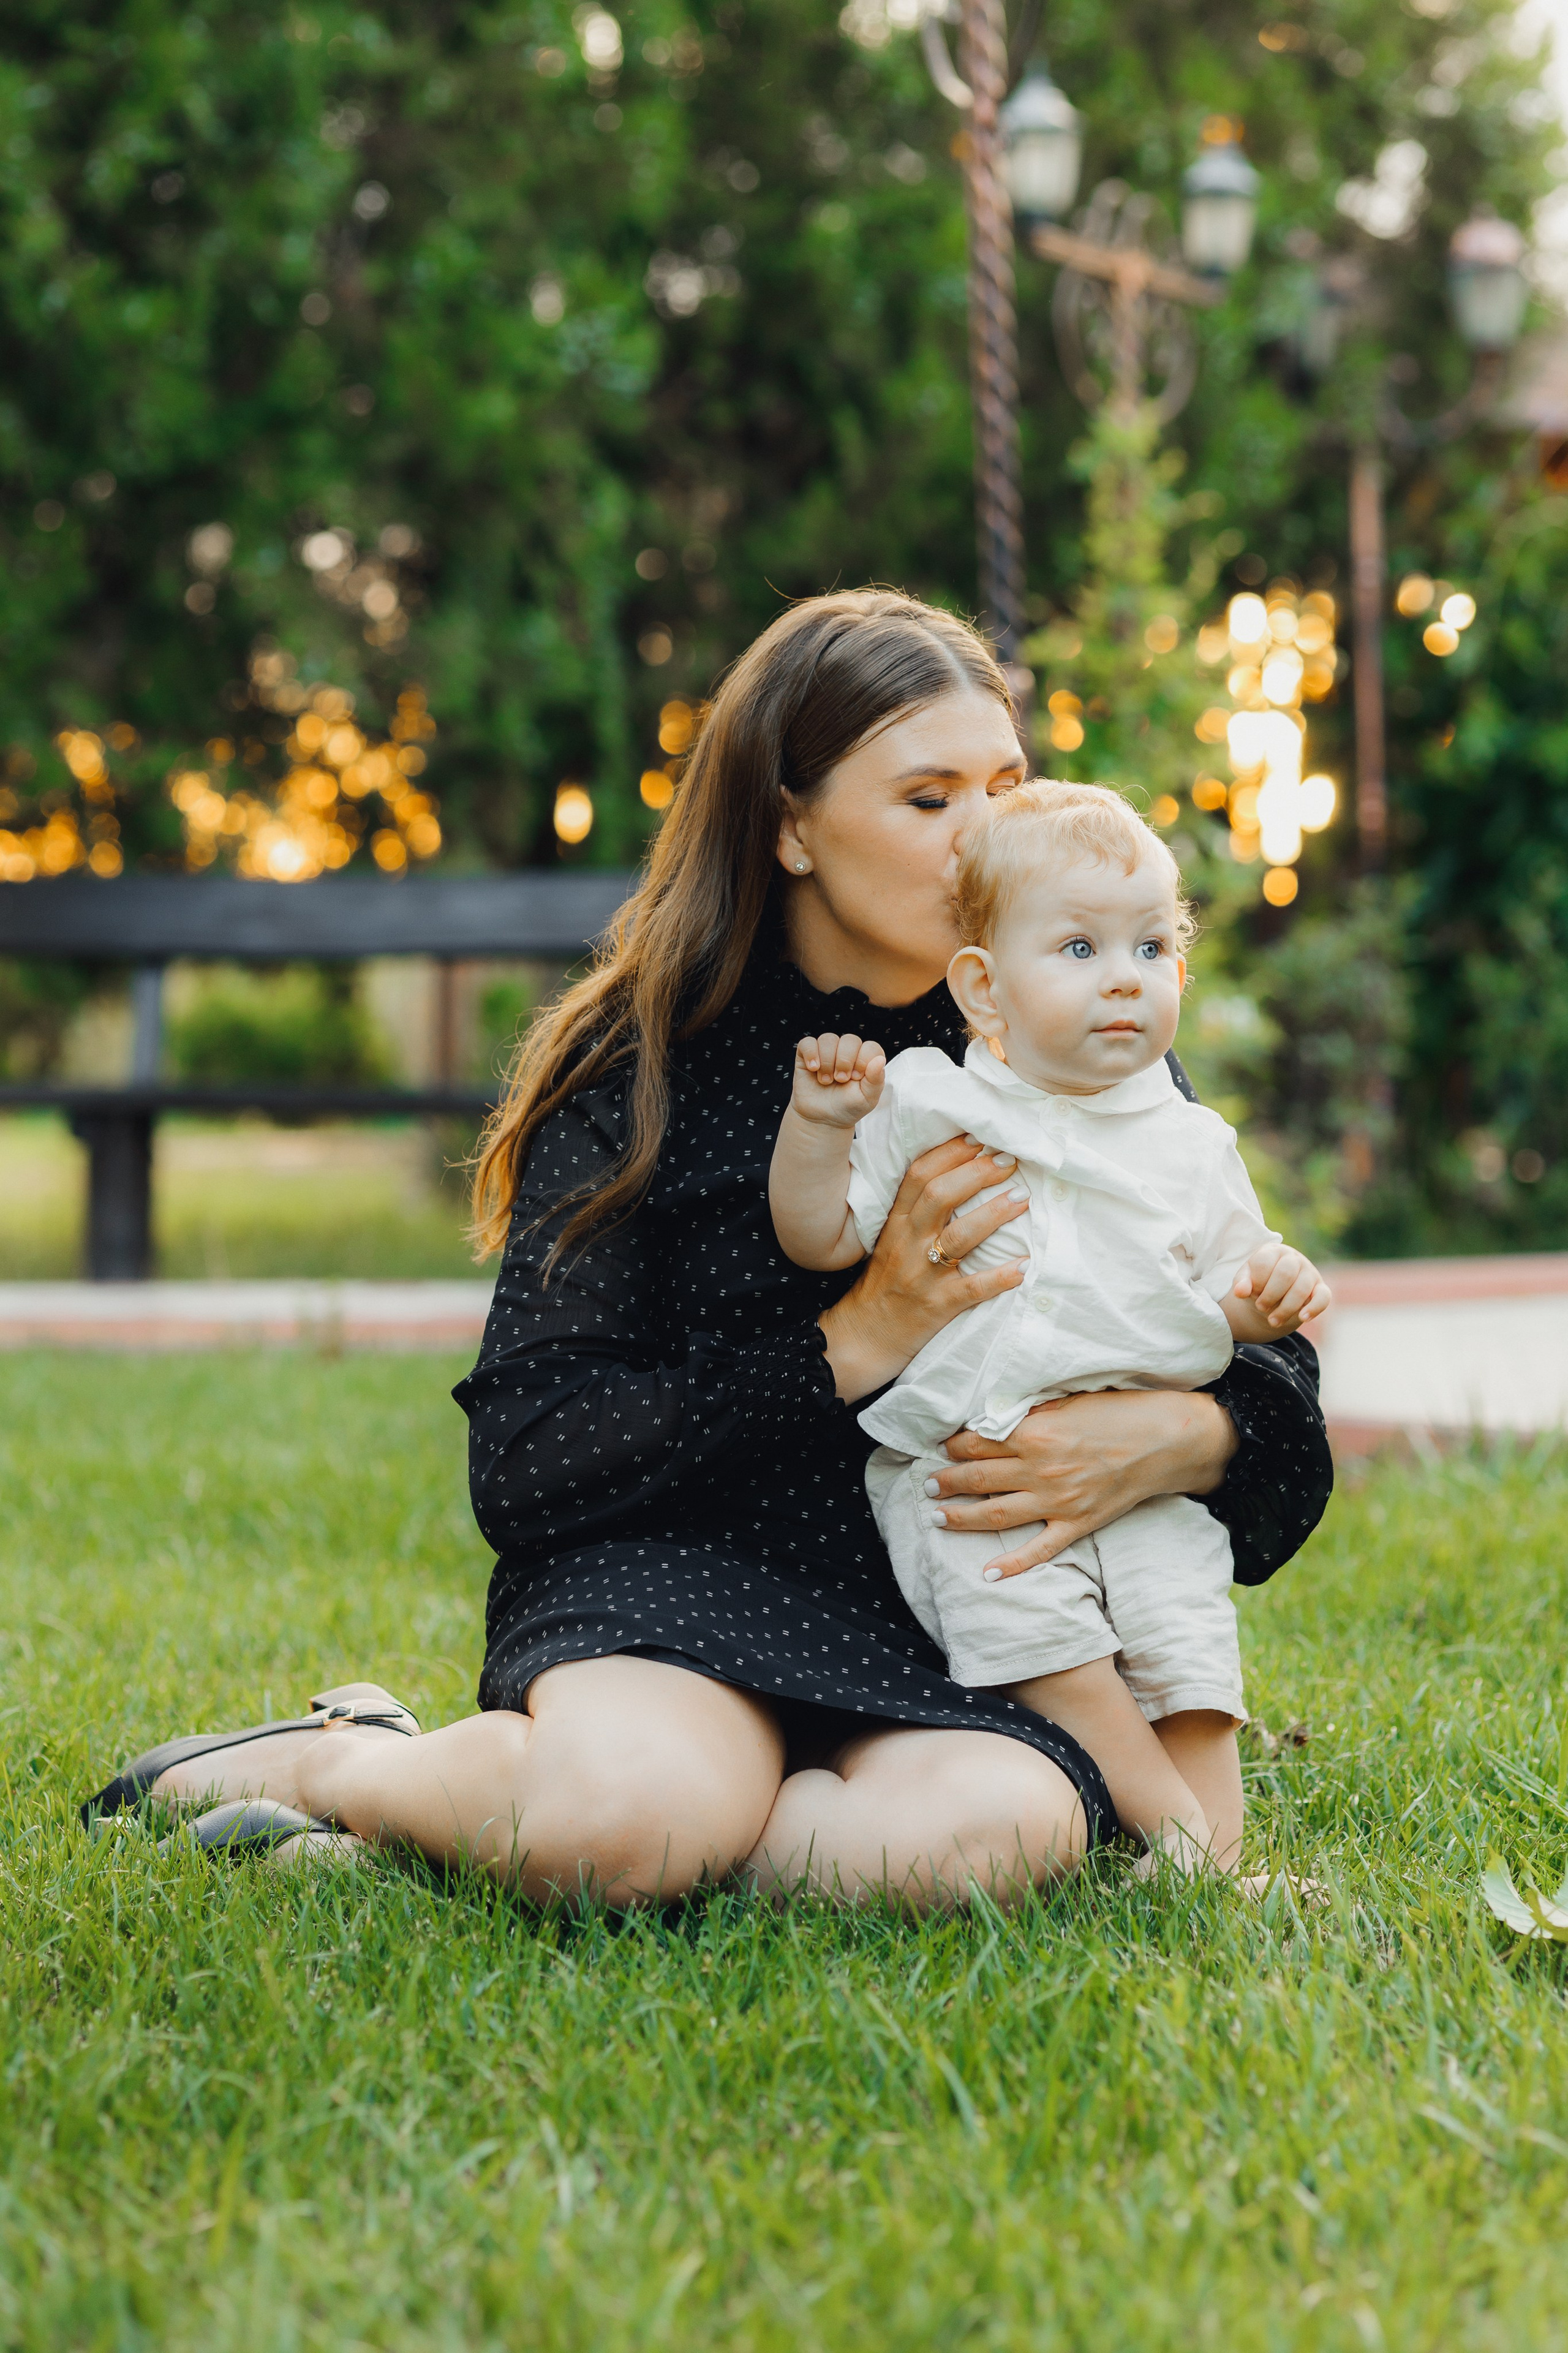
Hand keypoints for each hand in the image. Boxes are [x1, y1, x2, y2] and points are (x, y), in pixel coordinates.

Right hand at [789, 1033, 885, 1128]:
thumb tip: (880, 1059)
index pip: (870, 1047)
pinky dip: (811, 1054)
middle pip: (849, 1040)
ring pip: (828, 1039)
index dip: (863, 1060)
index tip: (856, 1078)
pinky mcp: (807, 1055)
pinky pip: (807, 1042)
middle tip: (841, 1080)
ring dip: (827, 1061)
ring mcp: (827, 1051)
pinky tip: (813, 1069)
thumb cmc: (847, 1107)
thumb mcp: (867, 1099)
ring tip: (826, 1080)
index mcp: (865, 1060)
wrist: (822, 1120)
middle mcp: (847, 1052)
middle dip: (845, 1062)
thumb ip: (876, 1080)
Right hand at [817, 1135, 1028, 1401]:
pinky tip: (1024, 1266)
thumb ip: (916, 1214)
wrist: (861, 1339)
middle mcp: (906, 1244)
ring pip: (957, 1237)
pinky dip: (999, 1277)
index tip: (980, 1138)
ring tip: (1022, 1198)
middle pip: (938, 1196)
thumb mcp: (891, 1242)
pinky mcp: (936, 1307)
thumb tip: (960, 1180)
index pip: (918, 1175)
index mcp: (895, 1224)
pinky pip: (971, 1289)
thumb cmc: (882, 1287)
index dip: (951, 1153)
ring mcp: (921, 1276)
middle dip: (976, 1173)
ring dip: (993, 1214)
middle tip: (1009, 1161)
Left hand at [924, 1387, 1238, 1579]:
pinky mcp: (1077, 1524)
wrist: (1168, 1441)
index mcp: (1035, 1432)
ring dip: (960, 1517)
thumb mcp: (1069, 1401)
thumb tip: (995, 1418)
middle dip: (945, 1482)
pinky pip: (1038, 1550)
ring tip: (938, 1517)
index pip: (976, 1442)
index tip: (941, 1447)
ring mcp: (1057, 1501)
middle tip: (926, 1485)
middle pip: (977, 1478)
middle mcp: (1040, 1469)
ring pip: (994, 1515)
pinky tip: (986, 1574)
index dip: (952, 1445)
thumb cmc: (1121, 1413)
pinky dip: (1011, 1565)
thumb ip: (1031, 1413)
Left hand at [1232, 1244, 1330, 1332]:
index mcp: (1273, 1251)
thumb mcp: (1247, 1280)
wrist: (1276, 1292)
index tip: (1250, 1294)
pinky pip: (1323, 1297)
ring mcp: (1310, 1272)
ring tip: (1272, 1322)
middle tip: (1261, 1308)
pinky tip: (1303, 1318)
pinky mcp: (1321, 1289)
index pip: (1264, 1263)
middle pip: (1285, 1275)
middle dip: (1270, 1295)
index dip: (1256, 1282)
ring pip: (1301, 1289)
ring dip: (1285, 1309)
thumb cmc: (1260, 1282)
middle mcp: (1294, 1259)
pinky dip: (1314, 1308)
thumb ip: (1242, 1283)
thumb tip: (1240, 1292)